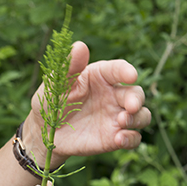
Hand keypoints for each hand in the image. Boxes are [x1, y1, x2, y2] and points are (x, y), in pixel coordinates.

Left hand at [26, 42, 150, 166]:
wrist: (44, 133)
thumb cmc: (51, 102)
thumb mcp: (56, 84)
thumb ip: (69, 66)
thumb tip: (80, 45)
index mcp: (100, 76)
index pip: (118, 69)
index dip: (126, 71)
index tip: (131, 75)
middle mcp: (113, 95)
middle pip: (136, 93)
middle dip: (137, 99)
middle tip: (130, 107)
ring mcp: (116, 117)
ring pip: (142, 115)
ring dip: (138, 118)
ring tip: (122, 122)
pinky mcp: (115, 138)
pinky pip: (134, 138)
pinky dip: (132, 139)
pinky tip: (119, 139)